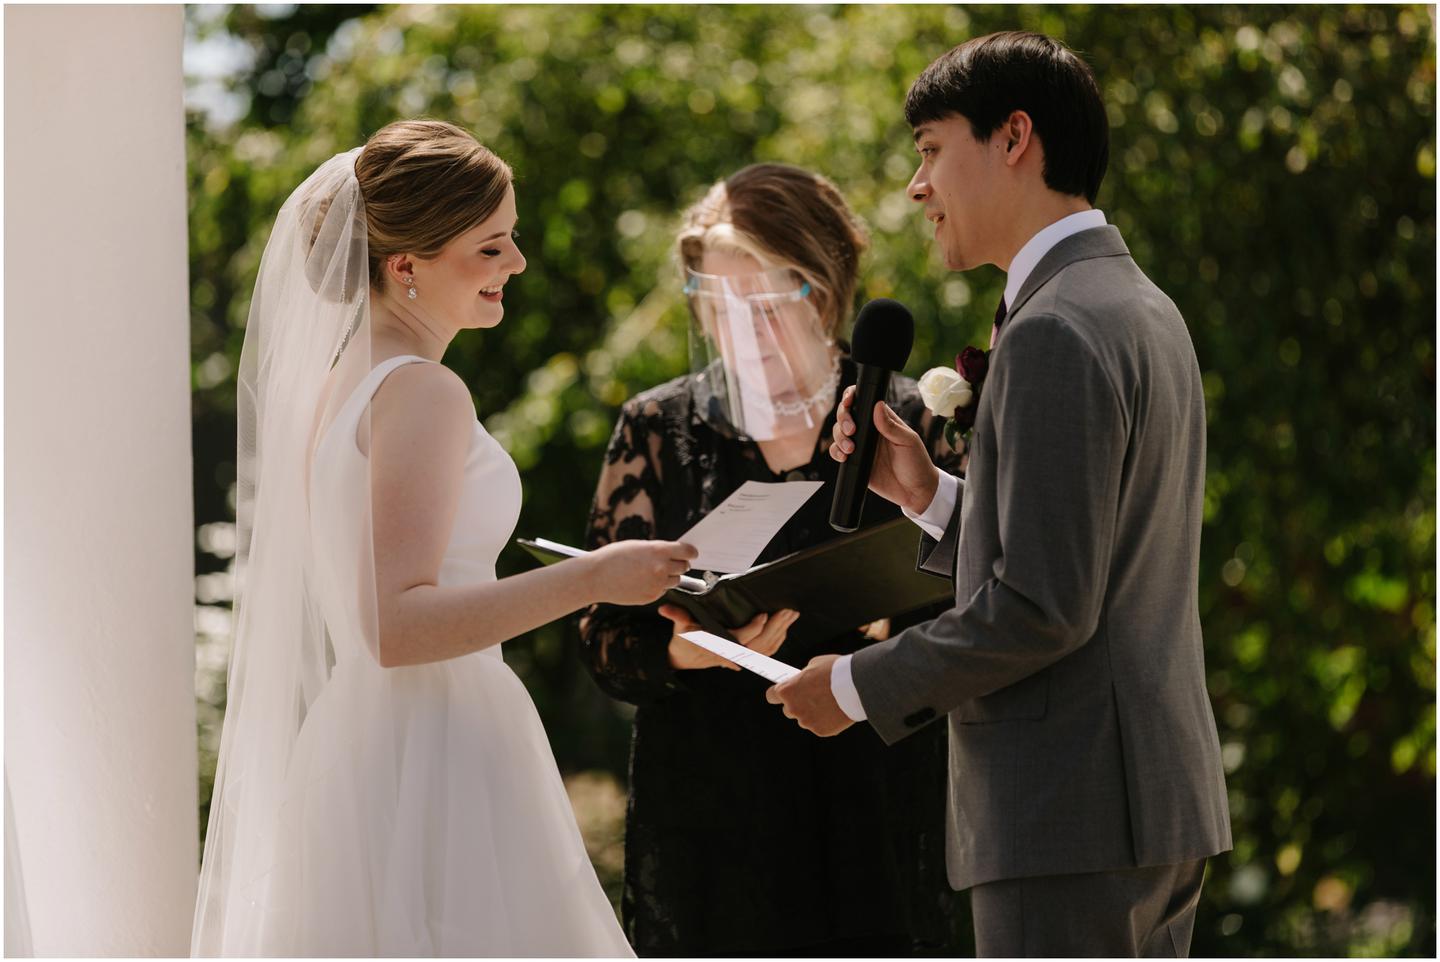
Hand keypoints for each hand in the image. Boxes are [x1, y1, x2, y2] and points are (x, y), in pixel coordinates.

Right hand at [586, 540, 698, 605]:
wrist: (596, 577)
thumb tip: (674, 554)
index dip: (690, 552)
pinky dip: (657, 586)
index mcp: (658, 551)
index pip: (688, 551)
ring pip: (675, 580)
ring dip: (668, 576)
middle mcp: (661, 568)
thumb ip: (658, 550)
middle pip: (684, 567)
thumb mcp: (638, 546)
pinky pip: (662, 591)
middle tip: (670, 562)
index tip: (690, 553)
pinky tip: (641, 582)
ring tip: (650, 572)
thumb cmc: (614, 557)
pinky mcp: (651, 597)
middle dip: (679, 564)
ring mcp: (656, 584)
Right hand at [660, 605, 799, 670]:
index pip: (739, 639)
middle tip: (787, 610)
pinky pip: (766, 651)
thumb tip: (665, 608)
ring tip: (792, 614)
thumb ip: (676, 617)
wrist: (685, 658)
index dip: (753, 628)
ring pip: (766, 647)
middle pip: (759, 643)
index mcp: (718, 644)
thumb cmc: (684, 640)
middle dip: (775, 627)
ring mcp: (740, 656)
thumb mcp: (680, 628)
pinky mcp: (745, 655)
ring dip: (781, 631)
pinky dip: (778, 640)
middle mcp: (731, 653)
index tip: (763, 615)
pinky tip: (786, 627)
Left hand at [766, 654, 855, 736]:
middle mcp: (793, 708)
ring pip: (804, 719)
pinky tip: (835, 710)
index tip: (782, 693)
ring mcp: (806, 721)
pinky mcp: (820, 731)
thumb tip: (801, 681)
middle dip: (797, 704)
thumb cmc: (835, 671)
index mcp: (787, 691)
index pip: (771, 696)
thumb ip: (802, 677)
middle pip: (788, 710)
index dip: (777, 694)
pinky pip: (818, 726)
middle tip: (812, 696)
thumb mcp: (813, 665)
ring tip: (828, 702)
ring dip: (811, 713)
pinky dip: (825, 720)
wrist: (857, 685)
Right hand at [829, 386, 939, 514]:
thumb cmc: (917, 463)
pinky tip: (844, 456)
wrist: (915, 492)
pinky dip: (836, 452)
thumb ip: (891, 426)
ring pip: (839, 432)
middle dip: (843, 418)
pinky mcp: (855, 461)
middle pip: (846, 415)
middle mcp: (869, 430)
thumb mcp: (908, 442)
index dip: (851, 397)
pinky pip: (838, 452)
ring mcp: (861, 446)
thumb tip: (877, 405)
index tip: (849, 401)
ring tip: (851, 448)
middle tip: (851, 430)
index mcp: (883, 420)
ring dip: (839, 437)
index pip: (863, 402)